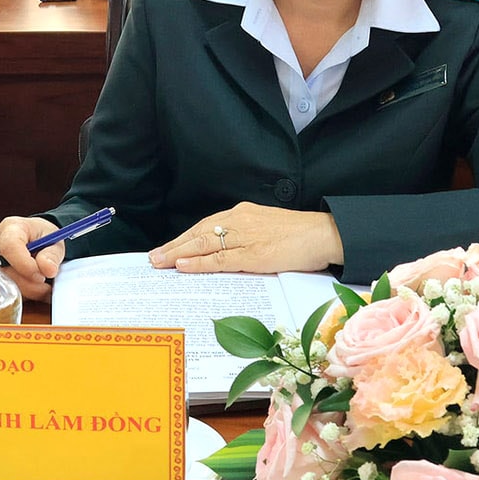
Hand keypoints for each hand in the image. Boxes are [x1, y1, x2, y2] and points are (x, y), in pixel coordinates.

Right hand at [0, 215, 64, 300]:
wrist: (34, 240)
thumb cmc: (41, 236)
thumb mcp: (54, 240)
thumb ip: (52, 254)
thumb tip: (48, 269)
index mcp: (10, 229)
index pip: (9, 247)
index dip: (24, 265)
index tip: (40, 275)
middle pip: (4, 271)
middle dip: (28, 283)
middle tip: (44, 281)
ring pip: (3, 286)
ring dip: (27, 291)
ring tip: (41, 285)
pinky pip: (4, 294)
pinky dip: (22, 295)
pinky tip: (32, 288)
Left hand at [148, 202, 342, 273]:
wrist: (325, 233)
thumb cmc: (300, 235)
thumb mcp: (267, 230)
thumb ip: (246, 238)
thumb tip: (225, 253)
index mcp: (243, 214)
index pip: (206, 226)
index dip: (185, 238)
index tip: (168, 248)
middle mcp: (240, 220)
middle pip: (199, 233)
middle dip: (174, 245)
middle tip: (153, 257)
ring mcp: (246, 236)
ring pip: (204, 244)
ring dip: (178, 253)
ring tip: (160, 262)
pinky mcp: (254, 253)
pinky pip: (219, 258)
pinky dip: (199, 262)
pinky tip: (183, 266)